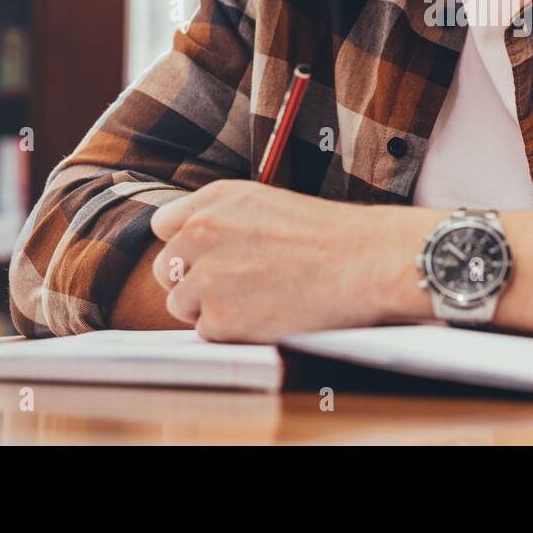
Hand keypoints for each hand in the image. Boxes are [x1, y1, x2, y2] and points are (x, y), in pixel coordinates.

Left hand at [149, 180, 383, 341]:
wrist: (366, 261)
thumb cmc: (331, 236)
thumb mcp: (269, 205)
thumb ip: (225, 222)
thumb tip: (194, 252)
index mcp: (216, 199)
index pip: (165, 226)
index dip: (186, 247)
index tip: (208, 259)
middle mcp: (201, 231)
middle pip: (167, 269)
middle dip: (194, 281)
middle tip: (238, 287)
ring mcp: (207, 275)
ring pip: (182, 304)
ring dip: (212, 309)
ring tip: (261, 301)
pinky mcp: (219, 317)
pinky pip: (207, 333)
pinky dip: (233, 332)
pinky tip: (269, 316)